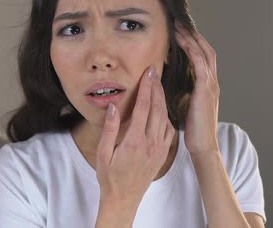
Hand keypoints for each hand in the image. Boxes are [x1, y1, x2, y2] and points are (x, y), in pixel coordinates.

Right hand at [95, 66, 174, 223]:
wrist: (124, 199)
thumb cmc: (109, 177)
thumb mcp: (103, 153)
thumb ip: (110, 129)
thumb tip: (113, 107)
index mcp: (134, 141)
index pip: (143, 108)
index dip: (147, 88)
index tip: (148, 73)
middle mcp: (150, 143)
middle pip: (157, 109)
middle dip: (156, 88)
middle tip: (155, 72)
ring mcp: (159, 149)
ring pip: (165, 118)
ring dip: (162, 100)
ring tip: (158, 86)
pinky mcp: (163, 154)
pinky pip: (169, 131)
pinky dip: (166, 116)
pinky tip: (162, 110)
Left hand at [175, 24, 219, 155]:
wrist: (202, 146)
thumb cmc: (190, 128)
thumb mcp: (182, 103)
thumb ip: (177, 89)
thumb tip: (162, 78)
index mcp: (205, 84)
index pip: (201, 55)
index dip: (192, 41)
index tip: (179, 29)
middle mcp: (211, 81)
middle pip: (205, 49)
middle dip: (192, 34)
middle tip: (178, 21)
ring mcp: (210, 84)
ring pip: (204, 53)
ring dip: (192, 38)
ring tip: (179, 25)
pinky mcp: (206, 90)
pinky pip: (200, 64)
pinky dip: (192, 50)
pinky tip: (183, 41)